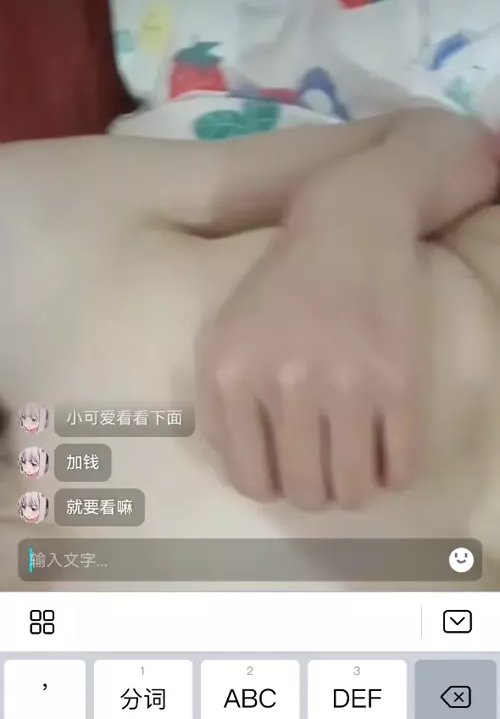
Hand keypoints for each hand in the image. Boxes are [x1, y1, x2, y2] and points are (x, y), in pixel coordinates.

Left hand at [195, 166, 423, 509]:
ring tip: (358, 468)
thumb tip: (240, 470)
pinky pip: (401, 466)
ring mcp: (346, 384)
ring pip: (351, 490)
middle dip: (316, 494)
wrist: (349, 225)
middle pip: (303, 492)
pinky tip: (389, 455)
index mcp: (233, 376)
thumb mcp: (223, 335)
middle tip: (327, 471)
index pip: (251, 480)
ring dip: (355, 491)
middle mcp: (285, 384)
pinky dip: (395, 475)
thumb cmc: (281, 285)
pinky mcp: (399, 381)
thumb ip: (217, 404)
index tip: (288, 471)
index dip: (273, 487)